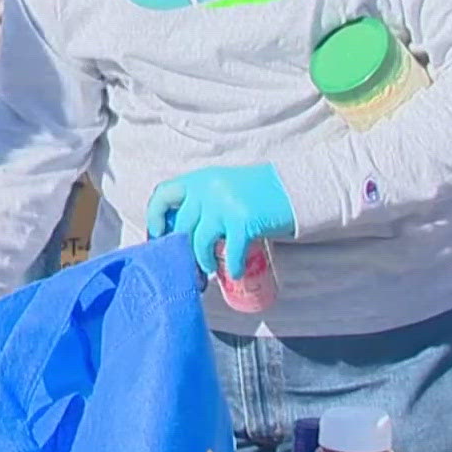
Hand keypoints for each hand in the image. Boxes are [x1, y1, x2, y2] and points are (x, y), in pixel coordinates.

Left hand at [145, 163, 295, 278]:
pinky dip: (230, 267)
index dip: (155, 217)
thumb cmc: (258, 193)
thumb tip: (177, 234)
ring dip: (202, 261)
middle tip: (188, 267)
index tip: (158, 236)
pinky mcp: (243, 222)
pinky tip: (234, 271)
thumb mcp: (223, 188)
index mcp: (200, 179)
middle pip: (181, 227)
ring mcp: (225, 205)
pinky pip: (228, 253)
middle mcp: (208, 189)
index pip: (163, 195)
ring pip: (199, 243)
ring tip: (210, 268)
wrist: (296, 188)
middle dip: (182, 251)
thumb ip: (200, 202)